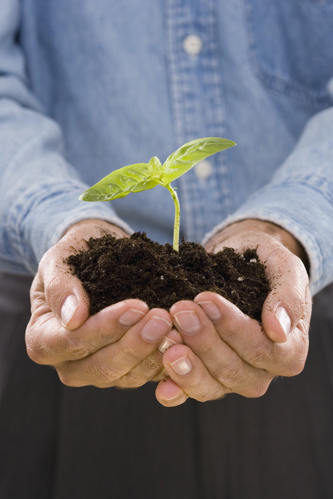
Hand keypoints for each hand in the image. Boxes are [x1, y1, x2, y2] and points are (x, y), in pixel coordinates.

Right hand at [26, 219, 177, 387]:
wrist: (99, 260)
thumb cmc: (75, 256)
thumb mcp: (60, 261)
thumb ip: (61, 286)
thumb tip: (73, 317)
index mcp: (43, 340)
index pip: (71, 343)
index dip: (104, 328)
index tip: (136, 306)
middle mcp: (70, 364)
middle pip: (101, 367)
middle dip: (134, 344)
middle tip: (163, 318)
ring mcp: (100, 371)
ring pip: (127, 377)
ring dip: (154, 354)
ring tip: (177, 328)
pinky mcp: (127, 371)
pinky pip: (147, 376)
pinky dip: (167, 362)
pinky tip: (184, 343)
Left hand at [155, 220, 311, 405]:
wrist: (238, 261)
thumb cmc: (264, 263)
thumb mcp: (284, 267)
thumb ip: (288, 296)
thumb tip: (278, 330)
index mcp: (289, 350)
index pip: (262, 349)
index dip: (233, 328)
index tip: (206, 299)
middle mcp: (262, 372)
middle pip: (233, 370)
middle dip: (203, 340)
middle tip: (180, 310)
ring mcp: (232, 379)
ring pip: (210, 386)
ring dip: (187, 365)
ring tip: (166, 339)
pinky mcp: (206, 378)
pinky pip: (190, 392)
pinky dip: (175, 388)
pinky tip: (160, 384)